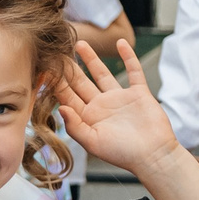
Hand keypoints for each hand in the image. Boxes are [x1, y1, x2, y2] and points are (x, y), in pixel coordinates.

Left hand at [55, 40, 180, 176]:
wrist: (153, 155)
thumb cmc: (123, 154)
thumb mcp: (93, 143)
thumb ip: (75, 126)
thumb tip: (60, 107)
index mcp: (89, 118)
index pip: (68, 97)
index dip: (57, 83)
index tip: (45, 68)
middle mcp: (102, 106)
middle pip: (81, 82)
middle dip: (70, 68)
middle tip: (58, 51)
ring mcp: (120, 98)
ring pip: (102, 73)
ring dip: (92, 59)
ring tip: (80, 44)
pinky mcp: (139, 93)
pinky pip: (133, 71)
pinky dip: (128, 57)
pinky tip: (121, 44)